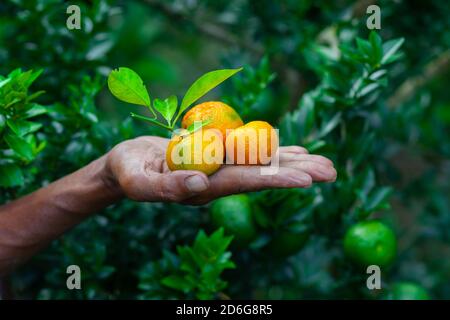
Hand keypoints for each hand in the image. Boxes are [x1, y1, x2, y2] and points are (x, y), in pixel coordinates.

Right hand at [105, 136, 336, 204]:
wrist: (126, 167)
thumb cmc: (127, 172)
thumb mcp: (138, 180)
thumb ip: (166, 186)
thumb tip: (202, 182)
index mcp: (203, 188)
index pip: (245, 183)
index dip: (275, 179)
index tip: (307, 180)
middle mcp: (218, 181)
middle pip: (262, 175)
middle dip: (297, 172)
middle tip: (332, 172)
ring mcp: (218, 170)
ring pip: (260, 163)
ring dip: (292, 161)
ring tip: (323, 162)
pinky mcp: (215, 158)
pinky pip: (248, 153)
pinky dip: (271, 149)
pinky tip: (292, 149)